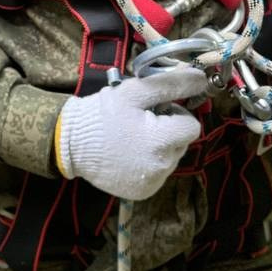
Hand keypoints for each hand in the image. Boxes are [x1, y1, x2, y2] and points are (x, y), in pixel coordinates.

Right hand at [55, 66, 205, 199]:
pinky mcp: (143, 193)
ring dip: (159, 147)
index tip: (156, 111)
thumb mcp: (135, 91)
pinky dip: (149, 163)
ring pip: (171, 158)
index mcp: (161, 141)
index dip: (176, 114)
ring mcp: (152, 183)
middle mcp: (161, 167)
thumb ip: (171, 84)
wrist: (70, 144)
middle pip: (182, 142)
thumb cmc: (103, 114)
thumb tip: (201, 78)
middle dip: (168, 130)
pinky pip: (158, 173)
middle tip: (141, 122)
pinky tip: (129, 154)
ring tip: (132, 138)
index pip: (192, 126)